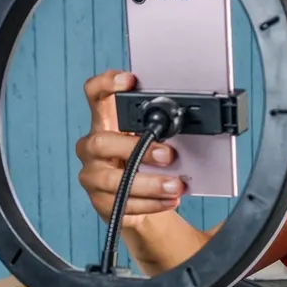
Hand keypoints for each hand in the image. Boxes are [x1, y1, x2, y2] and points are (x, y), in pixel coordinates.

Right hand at [76, 69, 185, 228]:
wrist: (139, 205)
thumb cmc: (145, 165)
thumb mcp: (151, 143)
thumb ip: (161, 133)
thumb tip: (194, 130)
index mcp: (105, 124)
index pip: (95, 95)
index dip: (107, 84)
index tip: (129, 81)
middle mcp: (93, 148)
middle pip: (101, 142)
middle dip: (137, 149)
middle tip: (169, 155)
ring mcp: (93, 175)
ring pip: (114, 179)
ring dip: (150, 183)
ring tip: (175, 186)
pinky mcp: (100, 201)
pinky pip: (123, 203)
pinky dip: (151, 203)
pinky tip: (169, 200)